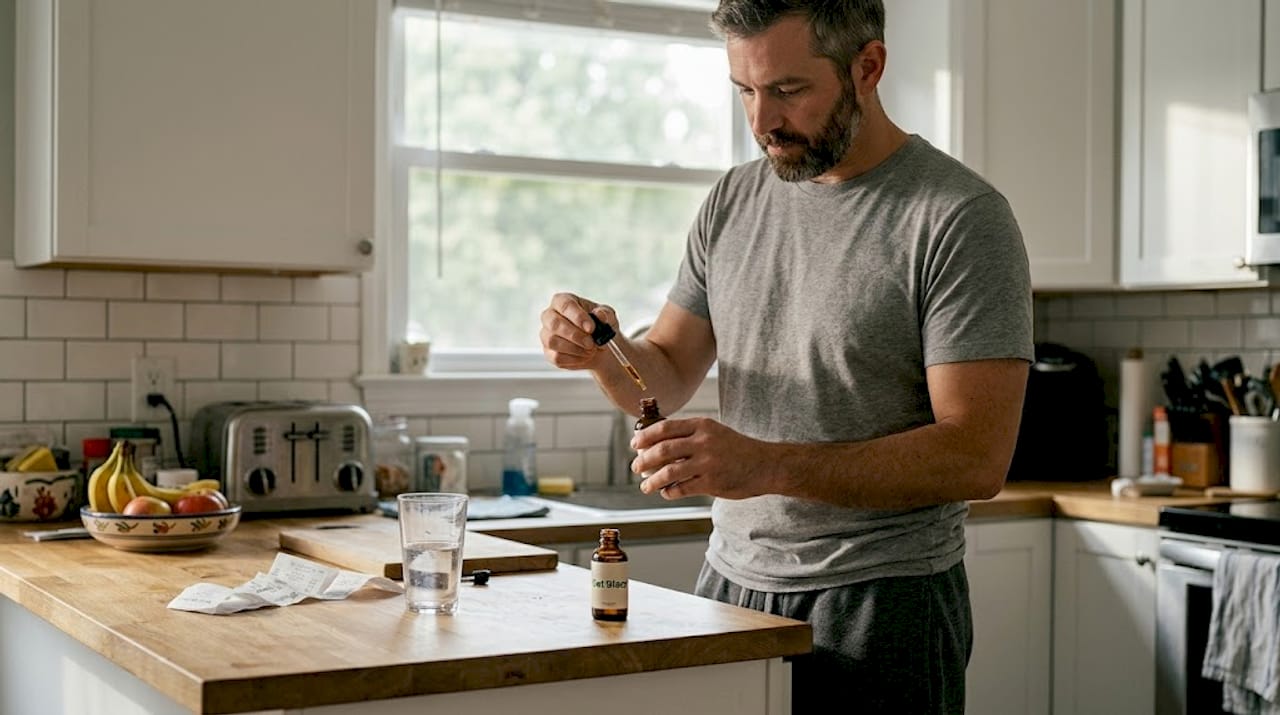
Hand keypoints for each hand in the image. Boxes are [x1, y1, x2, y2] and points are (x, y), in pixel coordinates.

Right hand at [539, 292, 618, 370]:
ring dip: (575, 348)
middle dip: (575, 335)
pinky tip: (584, 356)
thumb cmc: (600, 326)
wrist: (599, 347)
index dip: (578, 317)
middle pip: (554, 323)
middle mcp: (550, 316)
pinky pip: (556, 357)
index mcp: (563, 301)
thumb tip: (600, 315)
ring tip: (591, 350)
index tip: (591, 328)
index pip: (565, 305)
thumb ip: (605, 314)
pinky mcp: (548, 353)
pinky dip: (574, 359)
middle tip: (591, 343)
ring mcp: (546, 335)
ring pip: (553, 341)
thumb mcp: (608, 316)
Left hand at [632, 417, 773, 499]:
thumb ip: (690, 434)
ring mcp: (707, 463)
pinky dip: (669, 492)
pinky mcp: (712, 483)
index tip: (635, 444)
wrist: (765, 465)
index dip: (645, 436)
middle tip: (635, 467)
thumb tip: (657, 442)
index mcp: (702, 426)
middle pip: (663, 449)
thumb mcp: (715, 432)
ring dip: (652, 480)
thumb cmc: (737, 449)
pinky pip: (681, 488)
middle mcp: (704, 442)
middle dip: (644, 460)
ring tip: (645, 486)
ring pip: (668, 472)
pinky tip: (666, 493)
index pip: (665, 427)